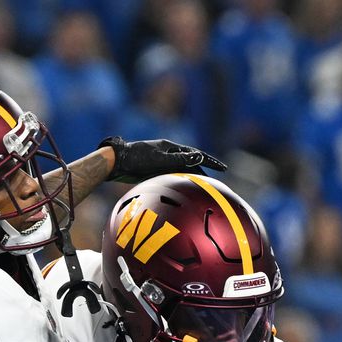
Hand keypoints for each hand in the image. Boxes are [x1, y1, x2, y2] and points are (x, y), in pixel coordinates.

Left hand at [99, 136, 227, 181]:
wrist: (118, 162)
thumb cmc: (138, 158)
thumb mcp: (160, 159)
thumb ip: (179, 159)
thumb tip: (198, 156)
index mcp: (172, 148)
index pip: (196, 154)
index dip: (210, 162)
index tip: (223, 168)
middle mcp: (169, 154)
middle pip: (191, 164)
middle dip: (203, 173)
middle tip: (215, 183)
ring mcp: (162, 162)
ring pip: (182, 172)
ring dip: (192, 180)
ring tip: (203, 190)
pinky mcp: (156, 170)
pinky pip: (173, 177)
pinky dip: (181, 183)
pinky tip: (184, 192)